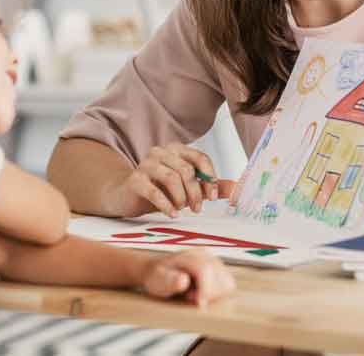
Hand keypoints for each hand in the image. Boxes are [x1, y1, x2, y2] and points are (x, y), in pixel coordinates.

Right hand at [111, 143, 232, 217]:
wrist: (127, 197)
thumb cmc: (160, 190)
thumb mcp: (187, 187)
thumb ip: (209, 186)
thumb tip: (236, 188)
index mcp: (176, 150)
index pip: (199, 157)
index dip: (210, 177)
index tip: (213, 196)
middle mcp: (160, 152)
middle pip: (186, 169)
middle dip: (196, 192)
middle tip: (197, 209)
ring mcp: (145, 164)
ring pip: (172, 178)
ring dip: (181, 198)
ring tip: (181, 209)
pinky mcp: (135, 180)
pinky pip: (155, 192)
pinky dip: (167, 205)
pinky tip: (172, 214)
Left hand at [139, 249, 235, 307]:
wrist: (158, 272)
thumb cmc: (157, 277)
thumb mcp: (157, 279)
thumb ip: (169, 280)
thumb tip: (183, 280)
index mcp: (190, 254)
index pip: (205, 270)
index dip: (205, 290)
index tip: (199, 305)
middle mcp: (206, 254)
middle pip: (220, 279)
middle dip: (208, 293)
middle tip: (190, 296)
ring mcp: (215, 261)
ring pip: (228, 284)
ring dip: (214, 295)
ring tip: (196, 294)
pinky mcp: (220, 271)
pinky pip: (228, 286)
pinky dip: (217, 294)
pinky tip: (202, 292)